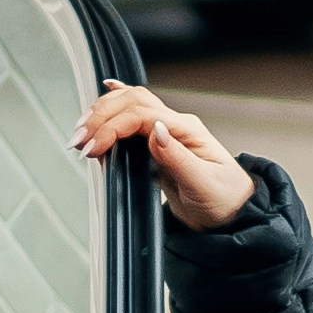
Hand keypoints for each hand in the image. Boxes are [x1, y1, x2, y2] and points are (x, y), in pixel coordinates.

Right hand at [72, 84, 250, 227]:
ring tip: (80, 133)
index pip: (142, 116)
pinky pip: (134, 117)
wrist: (233, 215)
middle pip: (132, 102)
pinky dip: (115, 106)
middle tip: (78, 140)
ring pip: (130, 105)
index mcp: (187, 130)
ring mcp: (166, 133)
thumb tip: (156, 131)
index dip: (113, 127)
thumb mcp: (203, 184)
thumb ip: (178, 158)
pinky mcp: (157, 145)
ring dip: (102, 113)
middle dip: (101, 117)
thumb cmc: (224, 200)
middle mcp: (175, 126)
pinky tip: (103, 97)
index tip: (94, 146)